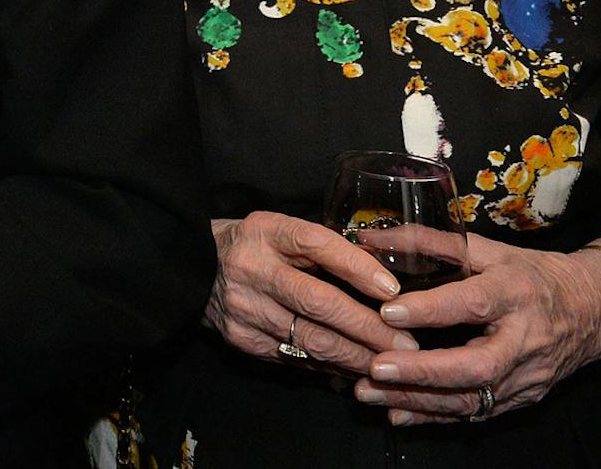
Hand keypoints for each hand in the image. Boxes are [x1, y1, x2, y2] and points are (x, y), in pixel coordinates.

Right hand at [205, 213, 417, 377]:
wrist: (192, 268)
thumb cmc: (254, 246)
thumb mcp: (282, 231)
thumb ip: (324, 250)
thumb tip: (382, 281)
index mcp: (267, 232)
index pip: (317, 244)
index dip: (356, 267)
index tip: (393, 290)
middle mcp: (253, 269)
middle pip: (319, 301)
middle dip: (369, 328)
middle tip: (408, 345)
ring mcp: (245, 308)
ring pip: (312, 339)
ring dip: (357, 355)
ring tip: (392, 363)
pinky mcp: (242, 340)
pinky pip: (295, 358)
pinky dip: (329, 366)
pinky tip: (354, 369)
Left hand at [358, 236, 600, 424]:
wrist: (594, 311)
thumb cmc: (533, 275)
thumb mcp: (490, 251)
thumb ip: (431, 242)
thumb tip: (372, 238)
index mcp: (516, 293)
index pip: (474, 303)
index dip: (432, 309)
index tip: (389, 310)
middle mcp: (525, 339)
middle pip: (478, 365)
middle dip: (424, 370)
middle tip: (377, 367)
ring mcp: (527, 375)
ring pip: (473, 397)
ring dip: (418, 399)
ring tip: (369, 392)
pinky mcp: (523, 398)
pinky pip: (477, 413)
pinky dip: (435, 416)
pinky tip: (397, 412)